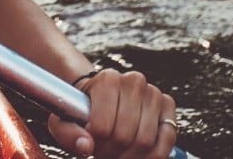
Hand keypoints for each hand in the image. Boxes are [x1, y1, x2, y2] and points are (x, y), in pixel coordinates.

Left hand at [49, 68, 177, 158]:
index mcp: (107, 80)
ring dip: (132, 157)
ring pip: (146, 141)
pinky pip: (168, 138)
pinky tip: (140, 156)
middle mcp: (133, 81)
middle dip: (113, 154)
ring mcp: (152, 92)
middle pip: (125, 137)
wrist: (100, 96)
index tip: (91, 144)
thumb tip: (86, 146)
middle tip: (105, 153)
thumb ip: (68, 134)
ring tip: (118, 153)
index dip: (96, 144)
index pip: (103, 127)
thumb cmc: (82, 111)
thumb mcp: (64, 120)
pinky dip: (155, 155)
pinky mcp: (167, 104)